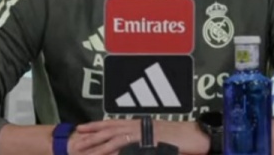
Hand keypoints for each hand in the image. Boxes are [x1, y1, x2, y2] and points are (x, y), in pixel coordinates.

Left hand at [73, 119, 209, 154]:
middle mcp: (139, 125)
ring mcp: (143, 133)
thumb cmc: (182, 138)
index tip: (82, 128)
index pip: (113, 123)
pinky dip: (114, 152)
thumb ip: (143, 142)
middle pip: (110, 129)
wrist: (198, 136)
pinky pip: (127, 147)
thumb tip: (132, 147)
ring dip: (97, 145)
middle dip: (91, 135)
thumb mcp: (158, 139)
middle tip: (76, 140)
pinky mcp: (149, 143)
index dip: (96, 125)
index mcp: (140, 123)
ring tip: (83, 150)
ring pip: (114, 138)